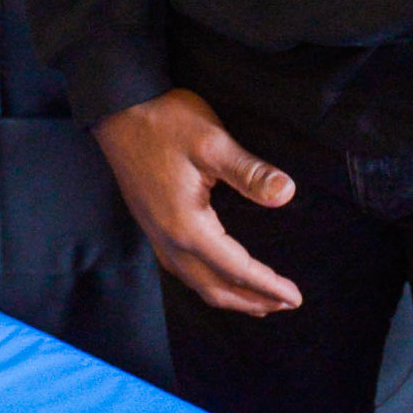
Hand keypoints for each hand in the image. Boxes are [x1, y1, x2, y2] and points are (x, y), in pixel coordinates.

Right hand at [93, 91, 301, 315]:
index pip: (236, 269)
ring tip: (258, 301)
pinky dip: (206, 282)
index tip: (295, 297)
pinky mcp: (151, 223)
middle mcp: (169, 239)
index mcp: (187, 226)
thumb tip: (286, 193)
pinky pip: (181, 270)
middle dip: (251, 300)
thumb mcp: (213, 143)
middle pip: (214, 287)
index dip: (267, 285)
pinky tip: (216, 275)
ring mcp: (156, 234)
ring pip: (195, 282)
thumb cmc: (165, 122)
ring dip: (229, 296)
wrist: (117, 108)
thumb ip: (249, 172)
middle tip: (285, 304)